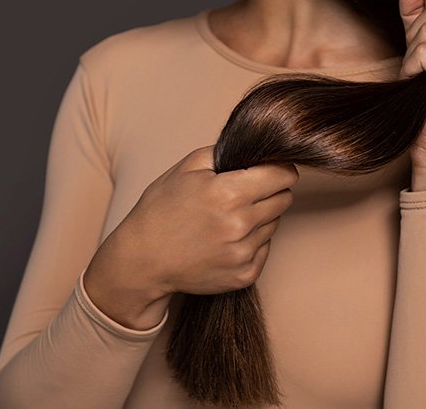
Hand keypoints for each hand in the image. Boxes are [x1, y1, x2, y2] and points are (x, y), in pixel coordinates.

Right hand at [84, 145, 297, 328]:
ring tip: (226, 219)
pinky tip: (224, 240)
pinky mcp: (244, 275)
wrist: (142, 260)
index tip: (269, 170)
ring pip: (274, 224)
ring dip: (259, 218)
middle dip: (269, 192)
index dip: (278, 168)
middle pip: (284, 199)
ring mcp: (243, 253)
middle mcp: (241, 225)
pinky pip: (264, 249)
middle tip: (242, 194)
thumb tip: (257, 151)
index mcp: (229, 193)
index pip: (284, 175)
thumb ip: (226, 152)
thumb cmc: (160, 211)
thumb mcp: (186, 168)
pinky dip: (251, 243)